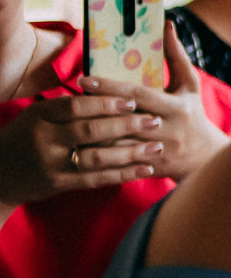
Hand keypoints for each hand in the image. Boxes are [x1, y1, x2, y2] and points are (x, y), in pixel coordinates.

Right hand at [0, 86, 163, 209]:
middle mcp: (44, 138)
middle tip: (153, 120)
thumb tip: (108, 93)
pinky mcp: (60, 184)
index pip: (75, 106)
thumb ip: (66, 107)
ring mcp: (52, 163)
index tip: (132, 99)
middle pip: (90, 130)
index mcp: (39, 115)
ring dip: (131, 152)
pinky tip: (146, 170)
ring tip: (158, 146)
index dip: (105, 102)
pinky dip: (124, 174)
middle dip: (125, 125)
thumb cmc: (25, 138)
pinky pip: (98, 179)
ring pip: (97, 157)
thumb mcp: (37, 116)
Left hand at [80, 23, 227, 180]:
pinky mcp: (151, 168)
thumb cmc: (193, 114)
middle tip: (68, 98)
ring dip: (94, 134)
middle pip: (125, 120)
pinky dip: (100, 154)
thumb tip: (166, 24)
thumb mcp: (190, 85)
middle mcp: (169, 131)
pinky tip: (81, 145)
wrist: (207, 157)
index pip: (139, 96)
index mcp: (177, 109)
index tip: (84, 79)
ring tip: (69, 122)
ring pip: (119, 145)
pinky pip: (121, 163)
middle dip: (95, 110)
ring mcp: (160, 152)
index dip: (110, 88)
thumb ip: (176, 55)